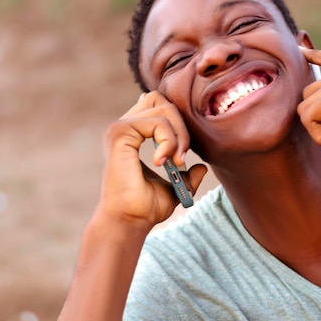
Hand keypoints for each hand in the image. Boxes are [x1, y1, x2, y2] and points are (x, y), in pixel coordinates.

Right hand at [97, 91, 206, 230]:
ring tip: (176, 162)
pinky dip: (169, 141)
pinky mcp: (120, 132)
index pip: (159, 104)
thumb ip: (186, 176)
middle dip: (182, 125)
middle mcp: (124, 127)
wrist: (129, 221)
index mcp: (132, 134)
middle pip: (163, 99)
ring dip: (179, 135)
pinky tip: (164, 162)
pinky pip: (158, 122)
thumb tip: (201, 167)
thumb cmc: (145, 208)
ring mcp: (120, 127)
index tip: (182, 156)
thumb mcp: (173, 188)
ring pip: (165, 108)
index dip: (178, 123)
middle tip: (182, 157)